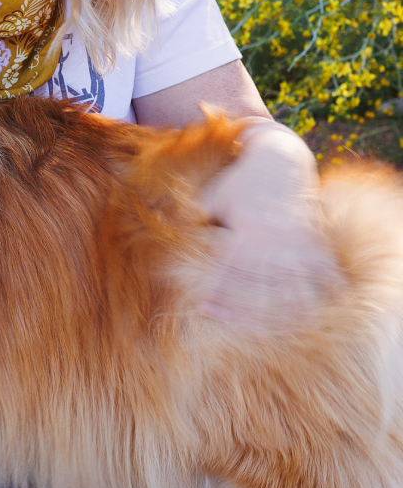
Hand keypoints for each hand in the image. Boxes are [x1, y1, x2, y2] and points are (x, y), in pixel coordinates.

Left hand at [196, 119, 341, 332]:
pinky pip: (318, 280)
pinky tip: (303, 320)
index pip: (229, 268)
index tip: (202, 307)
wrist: (281, 158)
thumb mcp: (214, 195)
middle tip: (221, 321)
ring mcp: (298, 243)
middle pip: (258, 284)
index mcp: (245, 226)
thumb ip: (197, 217)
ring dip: (275, 311)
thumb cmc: (238, 179)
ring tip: (259, 329)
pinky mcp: (315, 244)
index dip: (216, 291)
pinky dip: (313, 298)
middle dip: (240, 307)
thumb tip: (168, 234)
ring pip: (290, 288)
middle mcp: (273, 237)